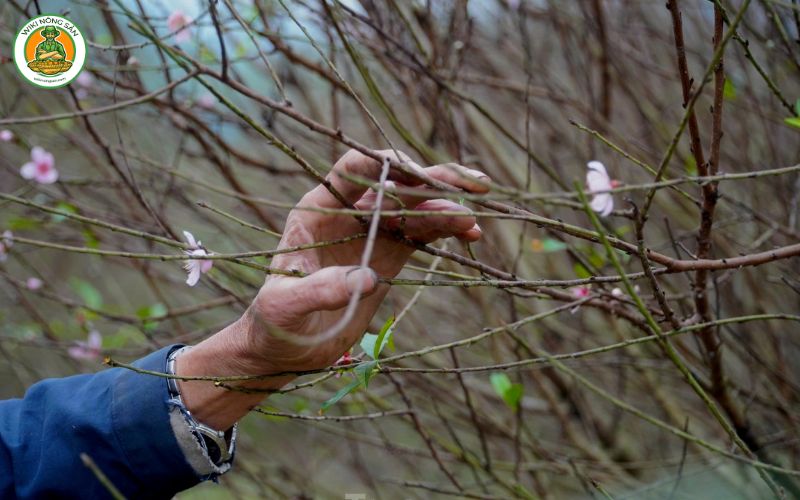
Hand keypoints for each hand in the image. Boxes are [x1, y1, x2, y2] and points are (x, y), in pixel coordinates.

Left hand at [245, 148, 488, 372]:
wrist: (284, 349)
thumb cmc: (274, 321)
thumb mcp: (286, 305)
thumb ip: (320, 290)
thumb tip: (366, 279)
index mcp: (318, 210)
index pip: (355, 170)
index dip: (388, 166)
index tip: (419, 175)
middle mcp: (347, 214)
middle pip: (395, 184)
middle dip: (433, 180)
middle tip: (471, 183)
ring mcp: (371, 234)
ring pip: (415, 209)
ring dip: (446, 209)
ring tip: (473, 220)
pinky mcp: (388, 257)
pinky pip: (421, 235)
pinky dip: (445, 232)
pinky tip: (469, 235)